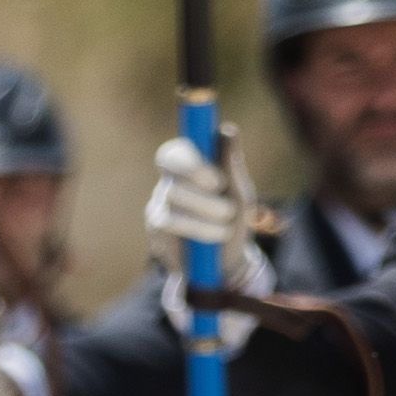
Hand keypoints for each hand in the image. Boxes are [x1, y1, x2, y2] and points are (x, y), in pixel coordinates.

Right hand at [147, 131, 256, 264]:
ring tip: (226, 226)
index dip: (191, 160)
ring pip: (173, 196)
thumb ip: (231, 163)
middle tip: (223, 199)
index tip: (216, 178)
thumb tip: (227, 129)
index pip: (172, 152)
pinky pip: (170, 222)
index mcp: (186, 170)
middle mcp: (168, 184)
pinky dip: (198, 229)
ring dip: (207, 212)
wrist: (227, 266)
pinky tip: (212, 238)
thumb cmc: (233, 223)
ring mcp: (158, 207)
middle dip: (198, 179)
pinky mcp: (156, 232)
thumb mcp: (240, 193)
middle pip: (169, 168)